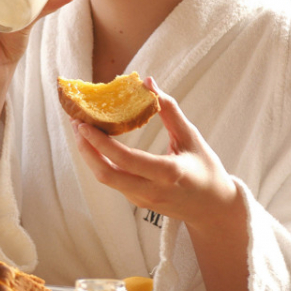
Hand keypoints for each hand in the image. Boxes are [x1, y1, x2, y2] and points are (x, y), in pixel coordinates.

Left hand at [72, 78, 239, 231]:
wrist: (213, 208)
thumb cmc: (206, 169)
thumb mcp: (191, 136)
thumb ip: (169, 110)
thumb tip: (148, 82)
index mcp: (169, 173)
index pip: (127, 160)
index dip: (102, 143)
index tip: (85, 124)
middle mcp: (152, 190)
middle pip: (107, 175)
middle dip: (86, 150)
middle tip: (76, 125)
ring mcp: (142, 200)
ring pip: (107, 180)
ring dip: (90, 156)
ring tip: (81, 131)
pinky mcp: (137, 202)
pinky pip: (114, 181)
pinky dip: (101, 162)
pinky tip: (97, 144)